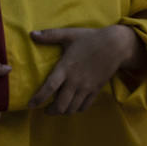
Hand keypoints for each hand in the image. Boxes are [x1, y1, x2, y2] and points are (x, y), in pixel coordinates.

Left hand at [29, 25, 144, 114]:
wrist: (116, 44)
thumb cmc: (91, 38)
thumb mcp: (70, 34)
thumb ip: (50, 35)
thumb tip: (31, 34)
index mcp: (66, 67)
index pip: (49, 87)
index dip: (38, 99)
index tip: (30, 105)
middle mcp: (75, 81)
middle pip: (60, 105)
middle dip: (50, 111)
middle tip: (45, 109)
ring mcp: (86, 87)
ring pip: (71, 109)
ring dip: (62, 112)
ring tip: (58, 108)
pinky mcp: (96, 90)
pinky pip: (84, 107)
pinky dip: (76, 110)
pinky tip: (73, 106)